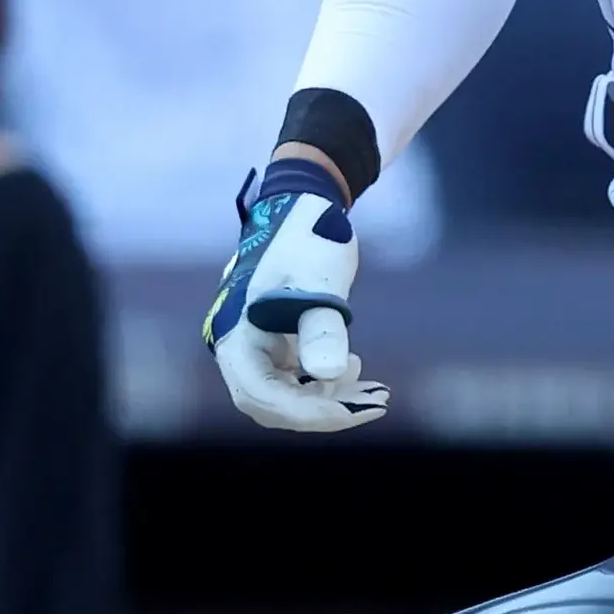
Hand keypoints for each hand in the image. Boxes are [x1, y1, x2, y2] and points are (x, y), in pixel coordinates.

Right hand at [204, 161, 387, 431]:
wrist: (306, 202)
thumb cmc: (309, 237)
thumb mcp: (320, 280)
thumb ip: (322, 328)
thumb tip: (328, 374)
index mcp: (236, 333)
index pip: (262, 394)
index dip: (307, 411)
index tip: (353, 411)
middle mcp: (239, 346)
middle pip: (274, 404)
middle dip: (324, 411)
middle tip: (376, 404)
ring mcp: (256, 346)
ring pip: (288, 395)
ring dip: (331, 401)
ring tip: (377, 393)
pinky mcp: (276, 343)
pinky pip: (297, 380)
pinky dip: (328, 384)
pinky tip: (357, 371)